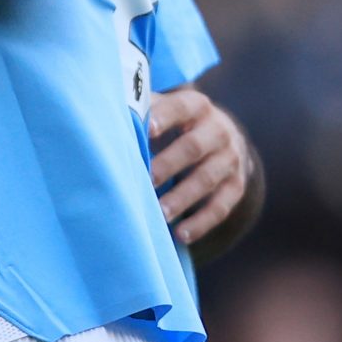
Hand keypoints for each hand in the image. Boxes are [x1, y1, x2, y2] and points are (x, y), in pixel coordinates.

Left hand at [150, 87, 252, 247]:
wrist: (223, 136)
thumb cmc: (176, 122)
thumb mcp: (165, 109)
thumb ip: (143, 109)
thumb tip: (105, 115)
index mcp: (196, 106)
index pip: (181, 107)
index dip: (164, 117)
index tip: (146, 129)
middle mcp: (218, 131)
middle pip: (193, 147)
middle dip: (168, 165)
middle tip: (145, 181)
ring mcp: (230, 159)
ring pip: (207, 179)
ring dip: (182, 198)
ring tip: (159, 214)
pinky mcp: (236, 185)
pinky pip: (221, 206)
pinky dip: (201, 222)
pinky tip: (180, 235)